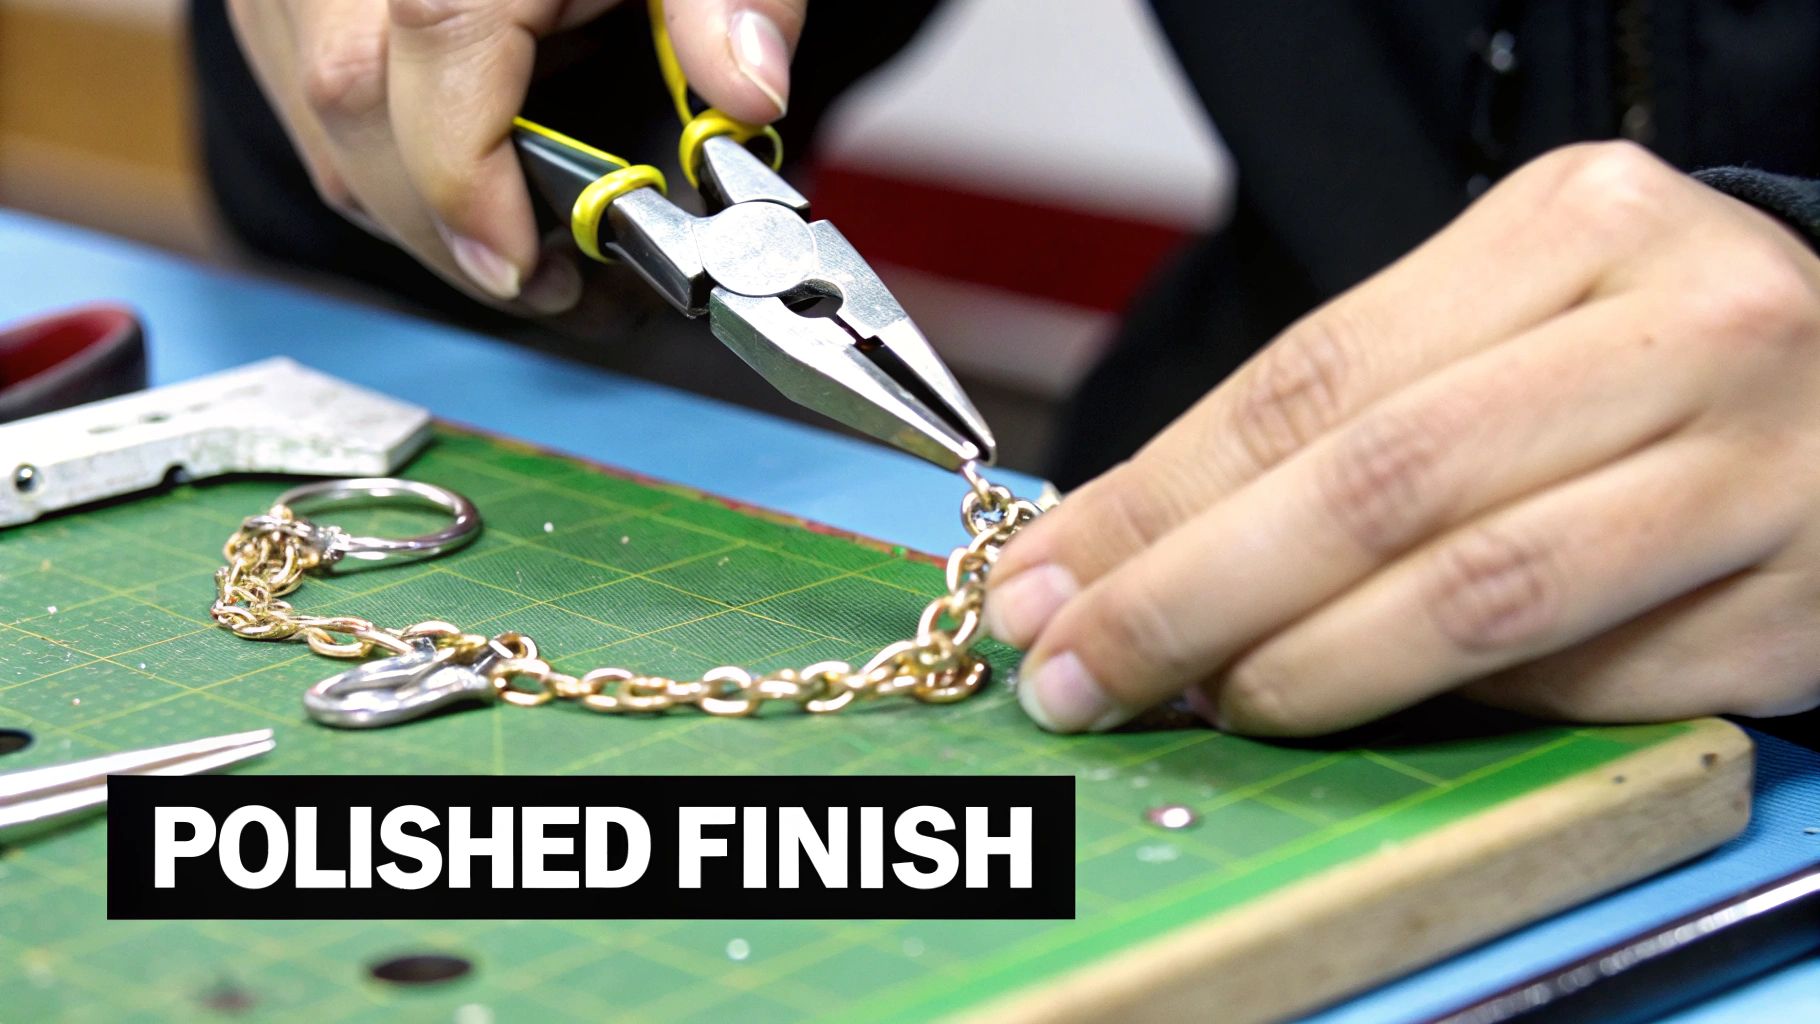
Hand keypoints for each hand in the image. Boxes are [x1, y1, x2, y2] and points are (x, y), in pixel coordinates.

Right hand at [227, 0, 803, 311]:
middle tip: (551, 283)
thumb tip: (748, 90)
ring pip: (322, 123)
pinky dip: (386, 163)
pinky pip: (307, 101)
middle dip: (449, 228)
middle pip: (353, 112)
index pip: (429, 52)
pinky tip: (468, 179)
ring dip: (415, 206)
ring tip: (520, 243)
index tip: (525, 270)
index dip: (467, 189)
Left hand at [986, 142, 1819, 735]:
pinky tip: (1363, 713)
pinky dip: (1446, 708)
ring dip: (1303, 670)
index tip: (1041, 580)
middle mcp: (1679, 328)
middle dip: (1190, 597)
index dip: (1153, 498)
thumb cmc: (1637, 364)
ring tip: (1205, 701)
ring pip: (1473, 597)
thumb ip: (1330, 420)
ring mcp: (1753, 471)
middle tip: (1076, 671)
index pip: (1309, 377)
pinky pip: (1573, 681)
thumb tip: (1117, 550)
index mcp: (1573, 222)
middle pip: (1375, 485)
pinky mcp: (1793, 607)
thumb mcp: (1490, 327)